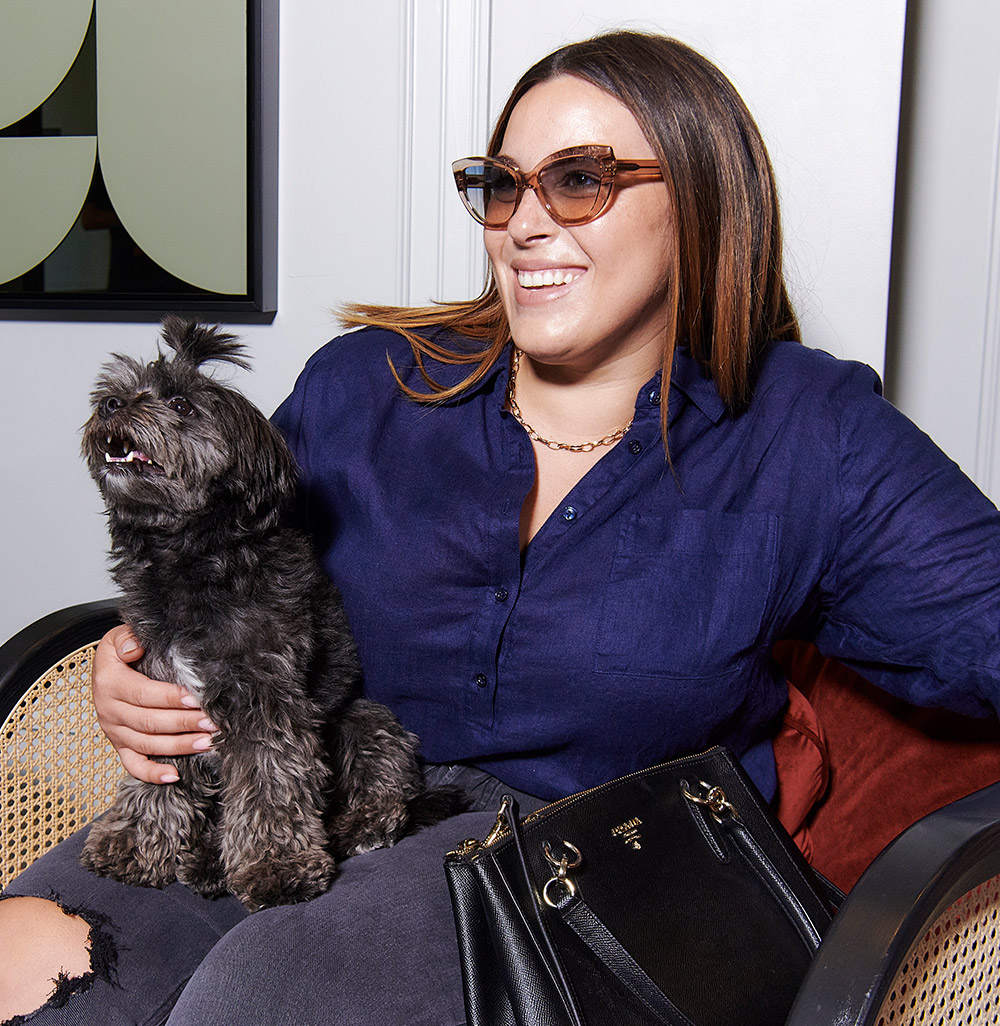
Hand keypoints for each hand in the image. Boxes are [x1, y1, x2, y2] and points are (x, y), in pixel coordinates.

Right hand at [92, 625, 217, 783]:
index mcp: (110, 684)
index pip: (143, 694)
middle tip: (212, 722)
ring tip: (207, 742)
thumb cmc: (119, 654)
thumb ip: (127, 638)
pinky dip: (152, 773)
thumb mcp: (117, 638)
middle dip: (184, 723)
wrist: (103, 672)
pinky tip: (175, 775)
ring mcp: (115, 732)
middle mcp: (110, 711)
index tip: (195, 699)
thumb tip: (136, 646)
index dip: (169, 698)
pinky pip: (133, 765)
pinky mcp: (120, 746)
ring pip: (147, 744)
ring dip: (179, 746)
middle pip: (150, 722)